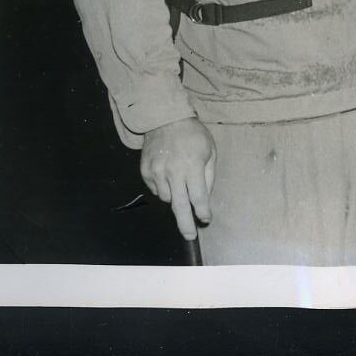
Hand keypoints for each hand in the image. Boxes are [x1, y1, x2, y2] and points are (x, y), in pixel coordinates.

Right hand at [140, 117, 215, 241]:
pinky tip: (169, 175)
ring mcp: (156, 172)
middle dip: (185, 224)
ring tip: (180, 181)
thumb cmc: (193, 135)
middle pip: (179, 206)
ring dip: (176, 197)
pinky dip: (164, 188)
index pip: (198, 196)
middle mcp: (173, 171)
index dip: (203, 211)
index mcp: (192, 165)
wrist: (165, 119)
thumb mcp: (210, 151)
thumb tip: (205, 198)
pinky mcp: (145, 172)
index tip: (206, 219)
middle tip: (190, 236)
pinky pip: (156, 190)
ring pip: (167, 198)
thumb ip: (208, 175)